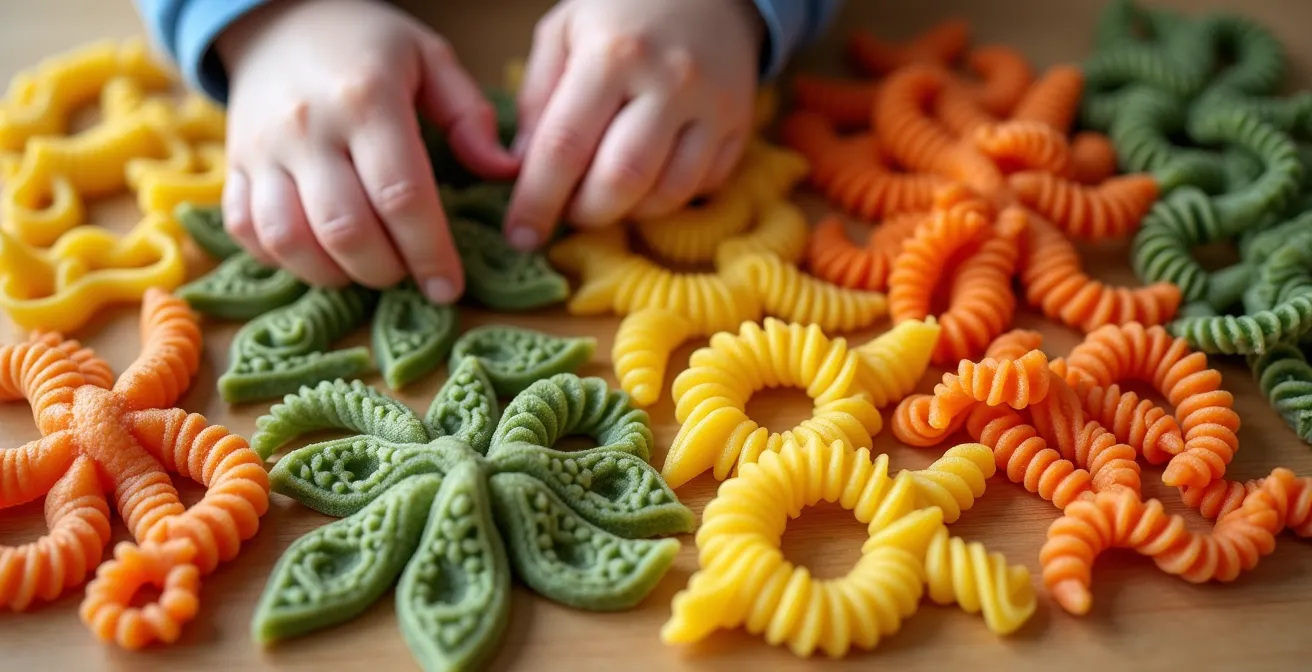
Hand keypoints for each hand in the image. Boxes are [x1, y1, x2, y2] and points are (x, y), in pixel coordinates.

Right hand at [216, 0, 516, 302]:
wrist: (278, 18)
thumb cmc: (367, 46)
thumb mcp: (429, 58)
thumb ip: (468, 115)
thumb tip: (502, 172)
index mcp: (366, 99)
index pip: (402, 196)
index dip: (429, 252)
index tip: (450, 287)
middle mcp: (307, 128)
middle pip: (345, 229)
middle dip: (386, 270)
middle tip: (410, 274)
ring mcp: (262, 150)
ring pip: (289, 239)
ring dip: (334, 274)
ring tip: (367, 269)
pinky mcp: (233, 166)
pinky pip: (247, 231)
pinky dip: (282, 259)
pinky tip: (320, 256)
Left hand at [505, 0, 764, 249]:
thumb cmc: (621, 12)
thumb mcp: (562, 33)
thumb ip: (535, 99)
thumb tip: (521, 170)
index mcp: (613, 54)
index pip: (565, 145)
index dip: (538, 200)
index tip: (519, 235)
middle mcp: (669, 82)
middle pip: (621, 180)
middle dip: (585, 213)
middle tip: (567, 211)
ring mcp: (712, 106)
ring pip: (667, 193)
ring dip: (627, 212)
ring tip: (605, 195)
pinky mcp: (739, 125)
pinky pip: (702, 187)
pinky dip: (667, 198)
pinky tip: (646, 181)